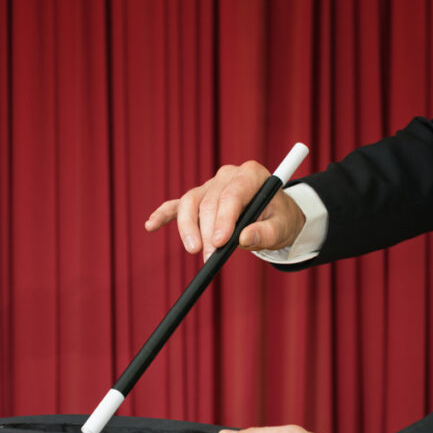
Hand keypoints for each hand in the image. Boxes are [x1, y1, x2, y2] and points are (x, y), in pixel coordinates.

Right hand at [145, 161, 306, 261]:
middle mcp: (228, 175)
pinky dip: (164, 214)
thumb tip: (245, 238)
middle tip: (211, 258)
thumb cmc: (279, 219)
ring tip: (193, 250)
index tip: (220, 242)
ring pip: (191, 202)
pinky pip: (178, 205)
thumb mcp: (281, 227)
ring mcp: (210, 185)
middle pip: (209, 201)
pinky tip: (151, 225)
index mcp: (251, 175)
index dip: (224, 218)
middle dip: (208, 232)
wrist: (275, 216)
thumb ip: (265, 233)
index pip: (232, 194)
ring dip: (188, 227)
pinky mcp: (199, 198)